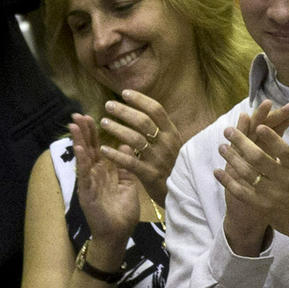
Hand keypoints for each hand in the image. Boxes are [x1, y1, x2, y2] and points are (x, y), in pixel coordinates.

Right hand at [70, 114, 139, 245]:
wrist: (118, 235)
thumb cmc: (122, 212)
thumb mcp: (128, 184)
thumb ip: (125, 165)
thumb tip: (127, 144)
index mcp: (104, 172)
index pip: (97, 148)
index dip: (94, 132)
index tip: (90, 116)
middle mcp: (94, 175)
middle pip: (88, 149)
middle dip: (83, 132)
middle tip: (77, 115)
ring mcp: (89, 183)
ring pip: (83, 159)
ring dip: (79, 141)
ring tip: (73, 125)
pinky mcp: (87, 193)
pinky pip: (84, 175)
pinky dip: (82, 161)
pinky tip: (80, 148)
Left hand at [98, 89, 180, 207]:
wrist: (185, 194)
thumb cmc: (175, 167)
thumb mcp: (174, 145)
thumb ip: (161, 130)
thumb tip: (144, 110)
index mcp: (173, 134)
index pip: (156, 110)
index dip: (140, 99)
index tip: (124, 93)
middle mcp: (166, 144)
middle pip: (143, 121)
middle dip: (124, 111)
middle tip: (108, 105)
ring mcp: (158, 159)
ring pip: (134, 139)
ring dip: (117, 128)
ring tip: (104, 122)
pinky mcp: (150, 175)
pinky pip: (130, 162)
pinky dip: (115, 154)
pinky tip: (103, 149)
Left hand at [215, 115, 288, 252]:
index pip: (282, 150)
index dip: (271, 138)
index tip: (259, 125)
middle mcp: (283, 180)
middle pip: (258, 159)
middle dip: (241, 143)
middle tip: (228, 130)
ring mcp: (271, 195)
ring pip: (247, 174)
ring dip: (232, 159)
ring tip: (222, 146)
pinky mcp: (262, 207)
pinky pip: (241, 193)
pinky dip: (228, 182)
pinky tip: (217, 171)